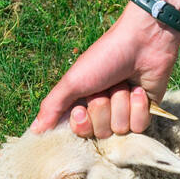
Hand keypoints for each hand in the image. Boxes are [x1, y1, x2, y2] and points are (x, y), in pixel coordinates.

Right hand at [31, 3, 179, 137]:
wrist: (142, 44)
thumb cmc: (104, 59)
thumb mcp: (73, 81)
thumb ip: (52, 107)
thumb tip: (34, 131)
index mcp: (83, 106)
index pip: (79, 134)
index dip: (81, 124)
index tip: (81, 108)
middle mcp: (103, 114)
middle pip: (101, 134)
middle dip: (103, 109)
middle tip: (106, 88)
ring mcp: (125, 115)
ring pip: (121, 130)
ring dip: (122, 104)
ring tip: (124, 84)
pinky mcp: (145, 114)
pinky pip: (139, 127)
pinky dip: (138, 107)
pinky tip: (139, 91)